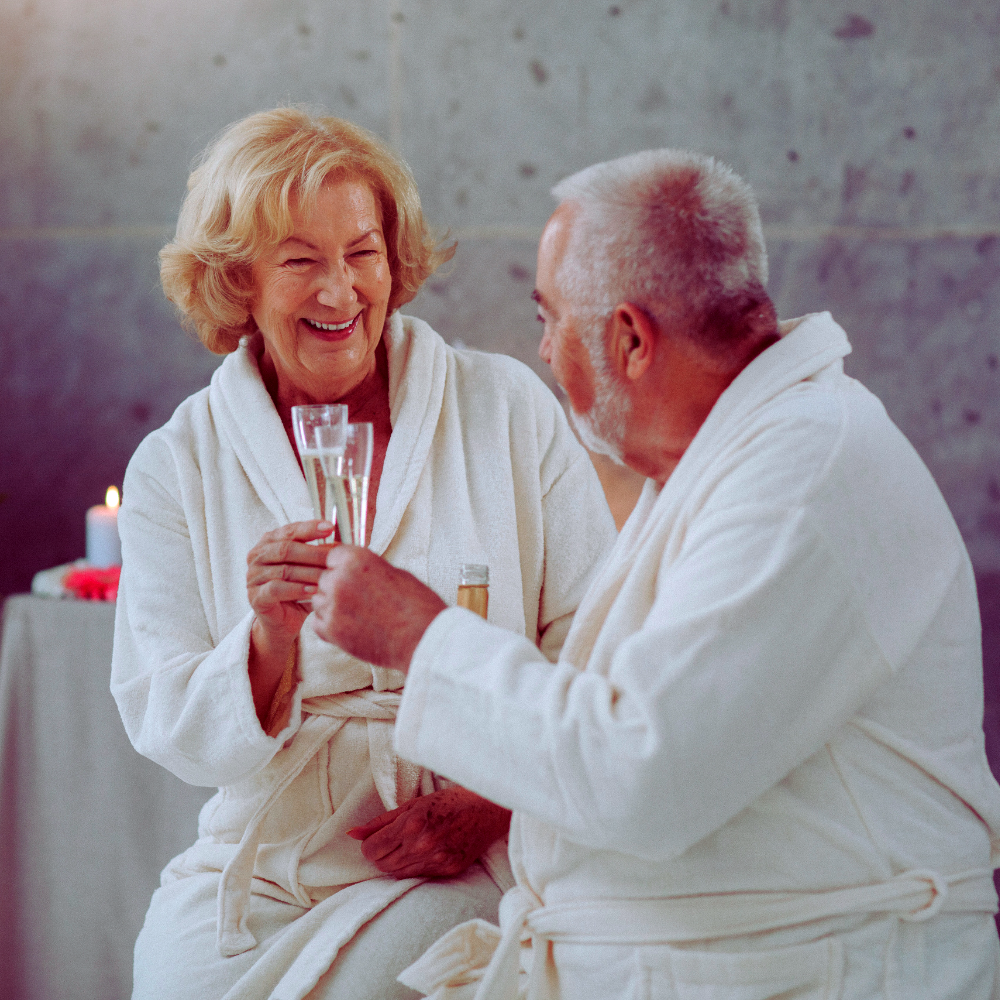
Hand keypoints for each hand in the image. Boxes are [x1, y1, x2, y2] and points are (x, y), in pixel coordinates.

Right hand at [246, 520, 334, 644]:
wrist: (284, 621)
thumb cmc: (299, 590)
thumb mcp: (310, 568)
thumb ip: (319, 554)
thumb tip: (340, 544)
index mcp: (269, 542)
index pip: (289, 530)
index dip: (310, 528)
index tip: (330, 527)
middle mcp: (257, 556)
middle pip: (286, 549)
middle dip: (314, 553)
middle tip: (335, 558)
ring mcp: (253, 577)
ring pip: (284, 570)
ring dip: (310, 573)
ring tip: (329, 577)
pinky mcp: (255, 596)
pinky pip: (276, 589)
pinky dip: (297, 589)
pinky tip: (314, 591)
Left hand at [312, 546, 445, 671]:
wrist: (422, 638)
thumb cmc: (416, 605)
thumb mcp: (395, 573)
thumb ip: (369, 568)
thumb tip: (357, 567)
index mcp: (357, 559)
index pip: (332, 555)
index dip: (342, 566)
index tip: (350, 575)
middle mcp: (340, 579)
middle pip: (324, 578)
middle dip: (337, 587)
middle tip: (358, 599)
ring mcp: (333, 606)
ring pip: (319, 601)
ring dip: (332, 606)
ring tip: (357, 615)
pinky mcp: (332, 631)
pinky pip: (317, 623)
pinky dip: (329, 626)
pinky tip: (350, 627)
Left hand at [347, 787, 511, 878]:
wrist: (487, 810)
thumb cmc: (450, 800)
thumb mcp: (413, 803)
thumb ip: (381, 821)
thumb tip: (352, 834)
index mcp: (411, 824)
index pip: (372, 849)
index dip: (370, 844)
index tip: (377, 837)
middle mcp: (422, 845)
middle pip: (381, 864)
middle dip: (381, 853)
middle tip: (392, 839)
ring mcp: (436, 860)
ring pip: (397, 873)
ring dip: (396, 861)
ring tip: (408, 845)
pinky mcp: (447, 871)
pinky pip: (417, 876)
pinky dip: (414, 866)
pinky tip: (423, 851)